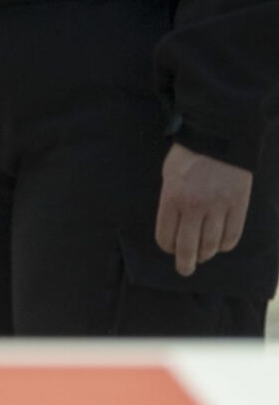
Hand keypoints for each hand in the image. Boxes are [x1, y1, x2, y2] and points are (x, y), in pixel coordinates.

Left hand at [157, 143, 253, 276]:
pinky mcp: (239, 204)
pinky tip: (220, 246)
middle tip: (184, 270)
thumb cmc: (189, 155)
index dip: (167, 247)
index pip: (166, 236)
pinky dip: (225, 244)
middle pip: (188, 246)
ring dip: (205, 255)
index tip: (169, 249)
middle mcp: (194, 206)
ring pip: (211, 244)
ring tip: (202, 257)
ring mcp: (219, 206)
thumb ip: (170, 200)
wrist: (220, 135)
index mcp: (172, 198)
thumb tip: (174, 226)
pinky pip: (233, 234)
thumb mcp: (169, 175)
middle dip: (185, 263)